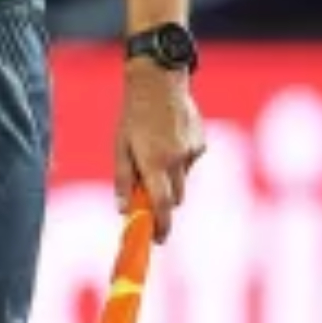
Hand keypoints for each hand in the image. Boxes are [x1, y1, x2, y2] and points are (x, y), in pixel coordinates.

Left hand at [115, 58, 206, 242]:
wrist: (159, 82)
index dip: (161, 226)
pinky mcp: (202, 143)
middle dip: (164, 202)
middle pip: (175, 197)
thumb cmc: (133, 116)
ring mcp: (193, 152)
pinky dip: (179, 160)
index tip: (158, 240)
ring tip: (154, 153)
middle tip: (148, 196)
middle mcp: (177, 160)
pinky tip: (168, 139)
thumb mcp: (119, 147)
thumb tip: (122, 209)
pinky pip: (190, 162)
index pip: (162, 204)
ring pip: (183, 180)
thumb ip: (123, 179)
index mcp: (154, 163)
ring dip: (170, 178)